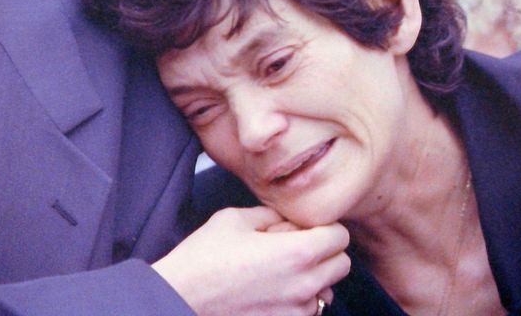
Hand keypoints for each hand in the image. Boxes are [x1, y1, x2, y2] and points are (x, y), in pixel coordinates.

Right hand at [152, 206, 348, 315]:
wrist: (179, 299)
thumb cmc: (203, 257)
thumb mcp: (236, 218)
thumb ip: (272, 214)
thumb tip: (289, 219)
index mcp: (297, 253)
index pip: (340, 236)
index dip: (325, 226)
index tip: (304, 226)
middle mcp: (304, 285)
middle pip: (342, 264)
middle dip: (325, 250)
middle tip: (296, 244)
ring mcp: (295, 312)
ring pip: (328, 289)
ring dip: (315, 276)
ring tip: (281, 269)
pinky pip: (309, 309)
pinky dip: (299, 298)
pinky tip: (272, 288)